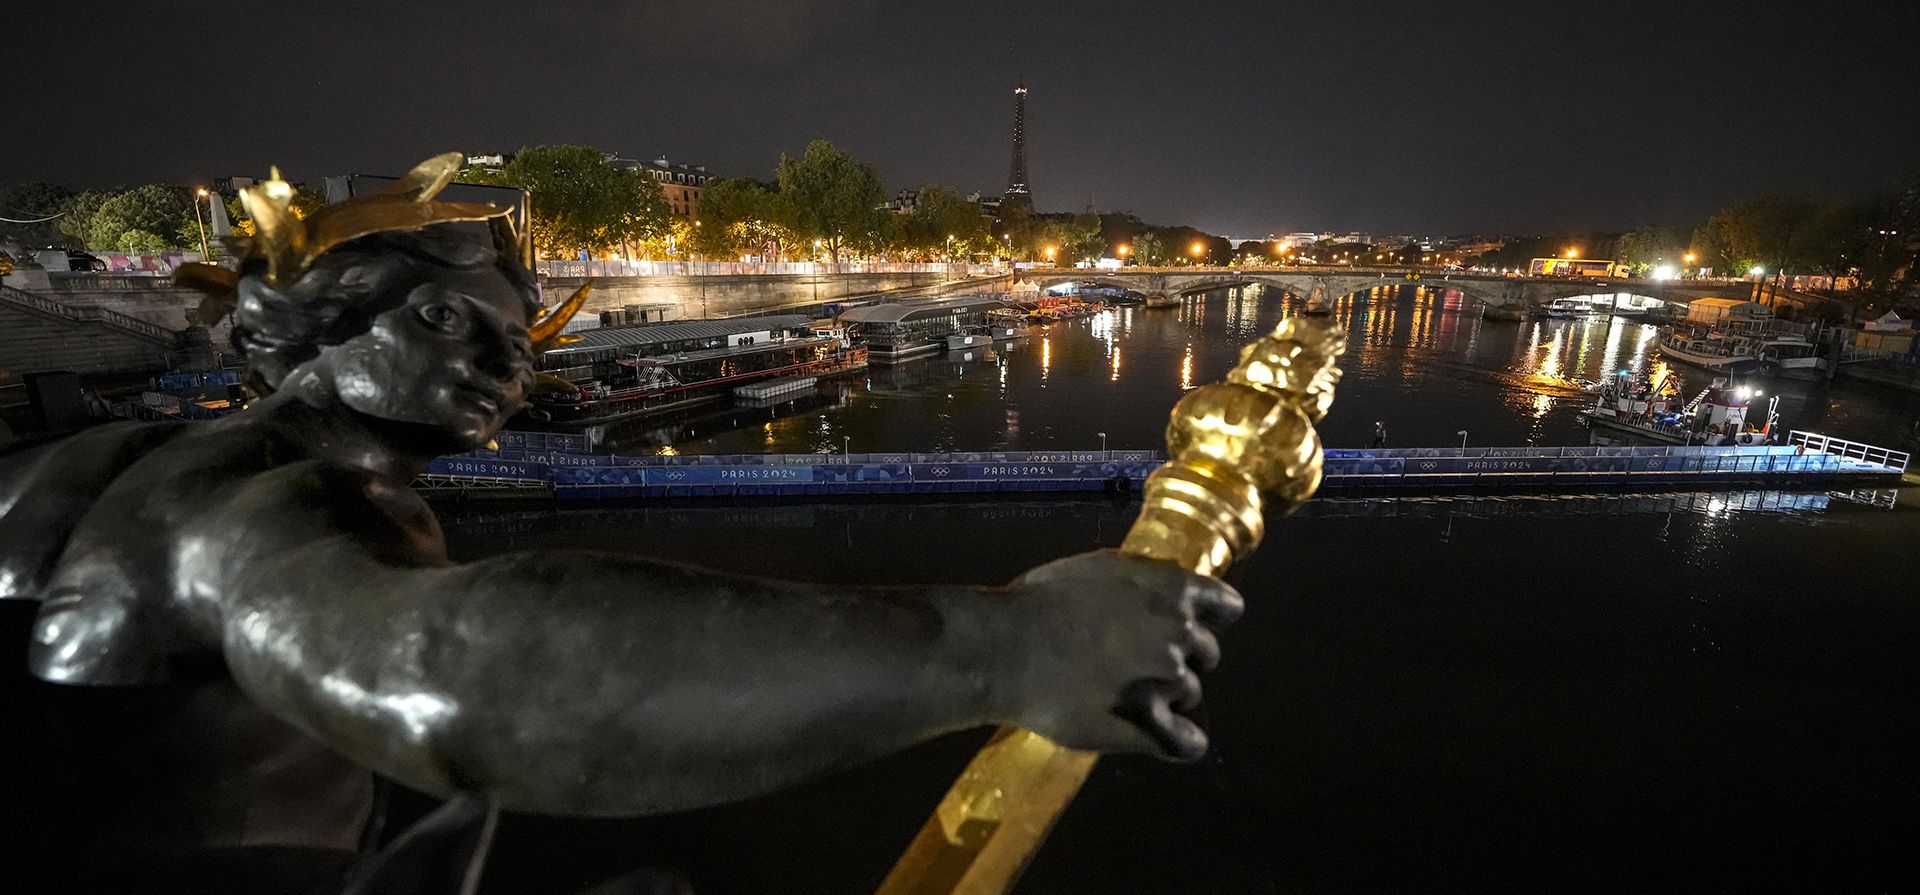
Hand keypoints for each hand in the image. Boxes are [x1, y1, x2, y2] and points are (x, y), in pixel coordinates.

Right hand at [999, 550, 1242, 760]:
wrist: (1006, 648)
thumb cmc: (1040, 602)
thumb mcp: (1099, 568)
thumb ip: (1143, 580)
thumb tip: (1162, 591)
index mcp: (1172, 589)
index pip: (1226, 606)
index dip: (1210, 618)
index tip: (1190, 627)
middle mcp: (1180, 633)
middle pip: (1207, 654)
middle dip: (1178, 658)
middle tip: (1136, 663)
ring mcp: (1167, 681)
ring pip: (1189, 695)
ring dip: (1167, 696)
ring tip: (1121, 695)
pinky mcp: (1149, 725)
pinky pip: (1186, 743)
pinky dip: (1181, 742)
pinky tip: (1166, 739)